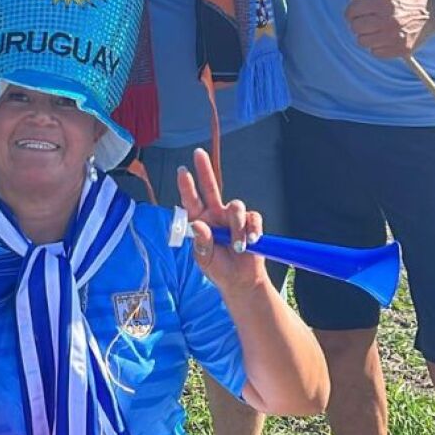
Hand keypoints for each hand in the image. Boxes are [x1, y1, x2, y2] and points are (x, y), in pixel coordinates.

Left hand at [177, 147, 266, 295]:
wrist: (240, 280)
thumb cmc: (218, 268)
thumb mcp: (204, 259)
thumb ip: (201, 243)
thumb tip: (197, 225)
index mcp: (200, 221)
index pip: (191, 201)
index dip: (186, 186)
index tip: (181, 171)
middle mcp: (215, 214)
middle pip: (211, 187)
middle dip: (204, 170)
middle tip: (198, 153)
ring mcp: (233, 217)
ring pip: (236, 206)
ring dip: (237, 227)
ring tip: (237, 245)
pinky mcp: (251, 223)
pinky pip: (253, 218)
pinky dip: (252, 230)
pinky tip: (251, 241)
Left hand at [343, 0, 434, 57]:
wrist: (434, 13)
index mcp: (384, 2)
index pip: (351, 11)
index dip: (354, 9)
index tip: (362, 7)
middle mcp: (389, 21)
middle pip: (355, 27)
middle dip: (359, 21)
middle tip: (370, 17)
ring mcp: (395, 37)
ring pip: (363, 41)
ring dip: (367, 35)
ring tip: (377, 26)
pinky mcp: (401, 50)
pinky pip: (375, 52)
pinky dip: (377, 46)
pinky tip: (385, 36)